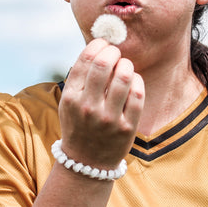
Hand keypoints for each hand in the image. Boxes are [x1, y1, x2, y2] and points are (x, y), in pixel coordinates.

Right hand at [58, 39, 143, 169]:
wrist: (86, 162)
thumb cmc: (79, 124)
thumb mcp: (69, 102)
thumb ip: (80, 77)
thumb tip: (100, 45)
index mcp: (71, 97)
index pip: (85, 60)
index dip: (98, 45)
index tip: (104, 44)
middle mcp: (88, 107)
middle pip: (104, 64)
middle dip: (113, 51)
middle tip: (116, 53)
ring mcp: (108, 118)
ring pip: (124, 76)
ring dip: (127, 65)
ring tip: (125, 67)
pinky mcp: (126, 128)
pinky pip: (137, 94)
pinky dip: (137, 82)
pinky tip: (133, 82)